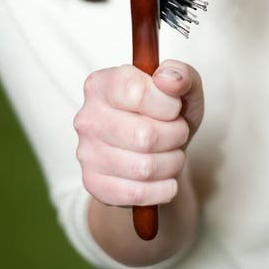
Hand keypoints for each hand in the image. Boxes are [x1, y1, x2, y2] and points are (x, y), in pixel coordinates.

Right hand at [74, 60, 203, 207]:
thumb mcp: (182, 87)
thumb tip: (167, 80)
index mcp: (102, 83)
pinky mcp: (93, 184)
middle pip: (145, 136)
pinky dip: (162, 190)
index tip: (174, 107)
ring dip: (172, 163)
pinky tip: (166, 179)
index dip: (167, 104)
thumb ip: (181, 74)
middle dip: (176, 136)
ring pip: (144, 167)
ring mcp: (86, 152)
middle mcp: (87, 117)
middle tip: (178, 132)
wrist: (155, 150)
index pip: (137, 93)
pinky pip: (136, 194)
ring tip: (172, 153)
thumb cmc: (166, 112)